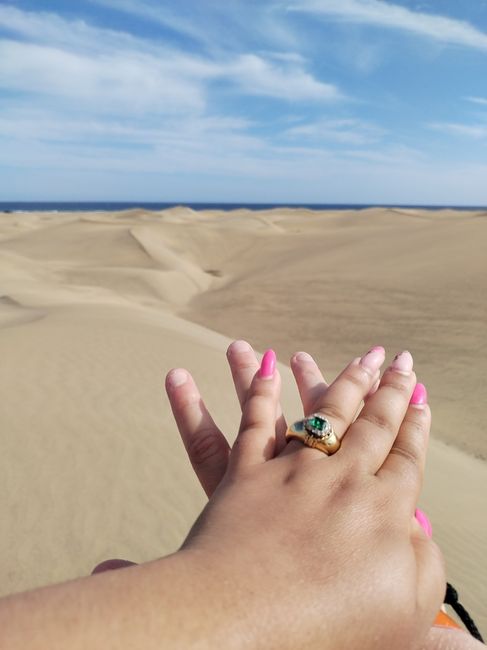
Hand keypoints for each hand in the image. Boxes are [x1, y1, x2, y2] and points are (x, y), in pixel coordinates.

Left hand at [165, 342, 444, 649]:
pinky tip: (266, 362)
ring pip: (320, 411)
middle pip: (372, 423)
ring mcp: (290, 471)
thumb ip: (420, 564)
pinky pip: (253, 420)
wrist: (243, 629)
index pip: (406, 455)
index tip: (422, 393)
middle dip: (389, 389)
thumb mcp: (402, 615)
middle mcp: (340, 478)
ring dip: (339, 378)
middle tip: (399, 359)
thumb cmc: (327, 635)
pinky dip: (259, 390)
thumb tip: (417, 522)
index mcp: (383, 510)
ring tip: (357, 354)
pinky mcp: (244, 473)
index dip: (416, 423)